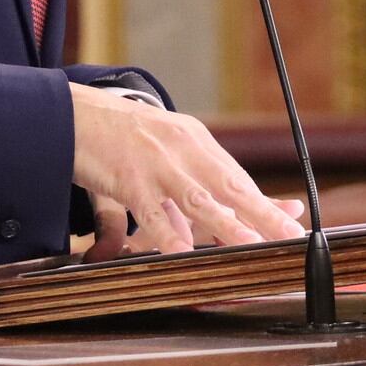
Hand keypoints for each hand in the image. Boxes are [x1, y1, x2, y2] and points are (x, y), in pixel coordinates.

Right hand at [69, 84, 305, 255]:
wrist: (71, 112)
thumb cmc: (115, 140)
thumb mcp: (155, 160)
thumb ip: (174, 202)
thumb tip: (187, 242)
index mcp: (193, 140)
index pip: (236, 176)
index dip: (264, 201)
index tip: (293, 220)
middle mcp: (183, 147)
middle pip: (230, 186)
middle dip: (262, 215)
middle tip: (290, 237)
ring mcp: (157, 162)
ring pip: (199, 199)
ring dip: (229, 226)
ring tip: (252, 246)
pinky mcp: (128, 176)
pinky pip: (152, 210)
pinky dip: (168, 233)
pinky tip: (183, 252)